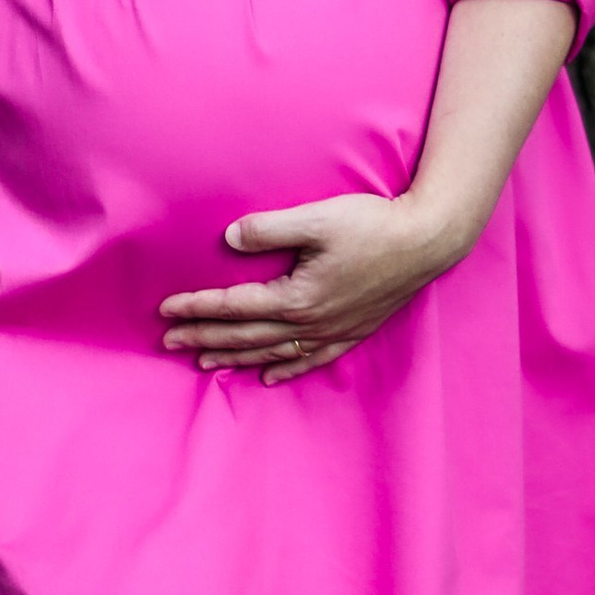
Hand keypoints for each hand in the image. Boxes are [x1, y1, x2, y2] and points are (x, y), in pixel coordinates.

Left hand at [160, 192, 468, 382]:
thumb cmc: (373, 225)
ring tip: (204, 363)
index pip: (234, 306)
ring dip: (236, 358)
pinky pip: (312, 359)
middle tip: (169, 342)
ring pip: (273, 353)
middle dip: (205, 339)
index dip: (198, 308)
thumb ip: (269, 229)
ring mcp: (333, 331)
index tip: (166, 311)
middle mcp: (310, 323)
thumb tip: (230, 238)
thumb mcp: (316, 219)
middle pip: (246, 336)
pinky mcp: (353, 330)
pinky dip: (286, 369)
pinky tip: (268, 376)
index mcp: (296, 297)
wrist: (428, 241)